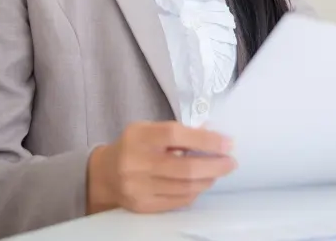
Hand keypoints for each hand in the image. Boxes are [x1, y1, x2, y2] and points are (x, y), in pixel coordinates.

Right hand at [86, 121, 235, 213]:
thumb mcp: (149, 130)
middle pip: (185, 168)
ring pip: (185, 187)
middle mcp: (136, 163)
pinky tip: (201, 184)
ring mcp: (139, 187)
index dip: (206, 140)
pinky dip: (194, 192)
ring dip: (208, 180)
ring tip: (217, 172)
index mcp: (140, 137)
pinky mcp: (143, 205)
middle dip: (215, 165)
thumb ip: (178, 132)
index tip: (228, 143)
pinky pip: (178, 201)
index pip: (177, 136)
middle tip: (230, 162)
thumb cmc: (133, 146)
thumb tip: (213, 135)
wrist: (104, 174)